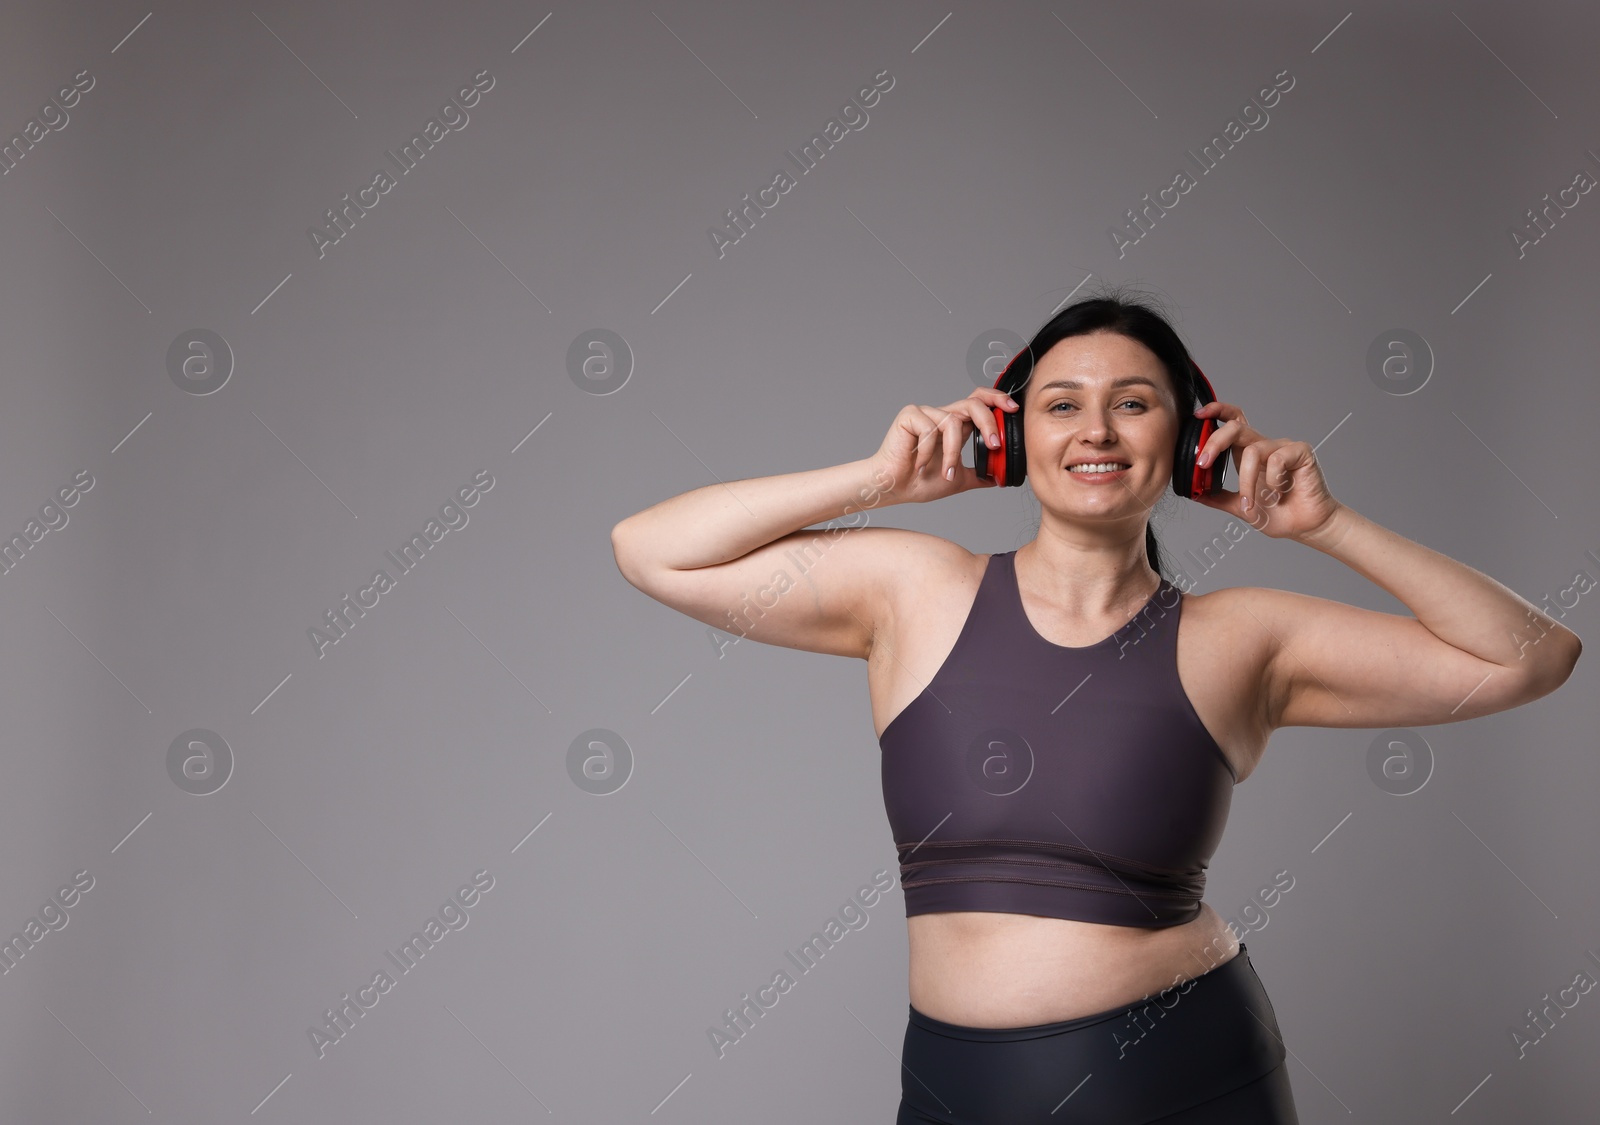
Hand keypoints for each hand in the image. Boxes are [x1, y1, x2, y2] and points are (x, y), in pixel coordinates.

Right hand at [868, 387, 1014, 503]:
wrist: (893, 488)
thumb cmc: (918, 482)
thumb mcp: (958, 480)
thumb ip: (978, 475)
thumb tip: (998, 478)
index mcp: (955, 425)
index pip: (979, 401)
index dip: (997, 399)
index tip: (1013, 410)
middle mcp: (942, 415)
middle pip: (973, 402)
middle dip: (988, 421)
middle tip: (994, 444)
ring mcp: (926, 414)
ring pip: (953, 422)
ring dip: (952, 453)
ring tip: (946, 473)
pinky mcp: (910, 416)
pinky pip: (930, 429)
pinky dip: (929, 452)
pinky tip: (919, 465)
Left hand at [1188, 400, 1342, 540]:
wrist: (1306, 527)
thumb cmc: (1280, 514)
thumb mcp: (1240, 507)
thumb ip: (1218, 498)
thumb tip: (1194, 493)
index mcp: (1247, 453)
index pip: (1232, 422)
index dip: (1216, 412)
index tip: (1199, 416)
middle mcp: (1264, 446)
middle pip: (1236, 427)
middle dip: (1215, 441)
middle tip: (1202, 463)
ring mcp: (1283, 447)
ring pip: (1252, 451)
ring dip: (1246, 482)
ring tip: (1251, 503)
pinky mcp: (1300, 452)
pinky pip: (1276, 459)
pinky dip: (1273, 480)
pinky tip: (1280, 491)